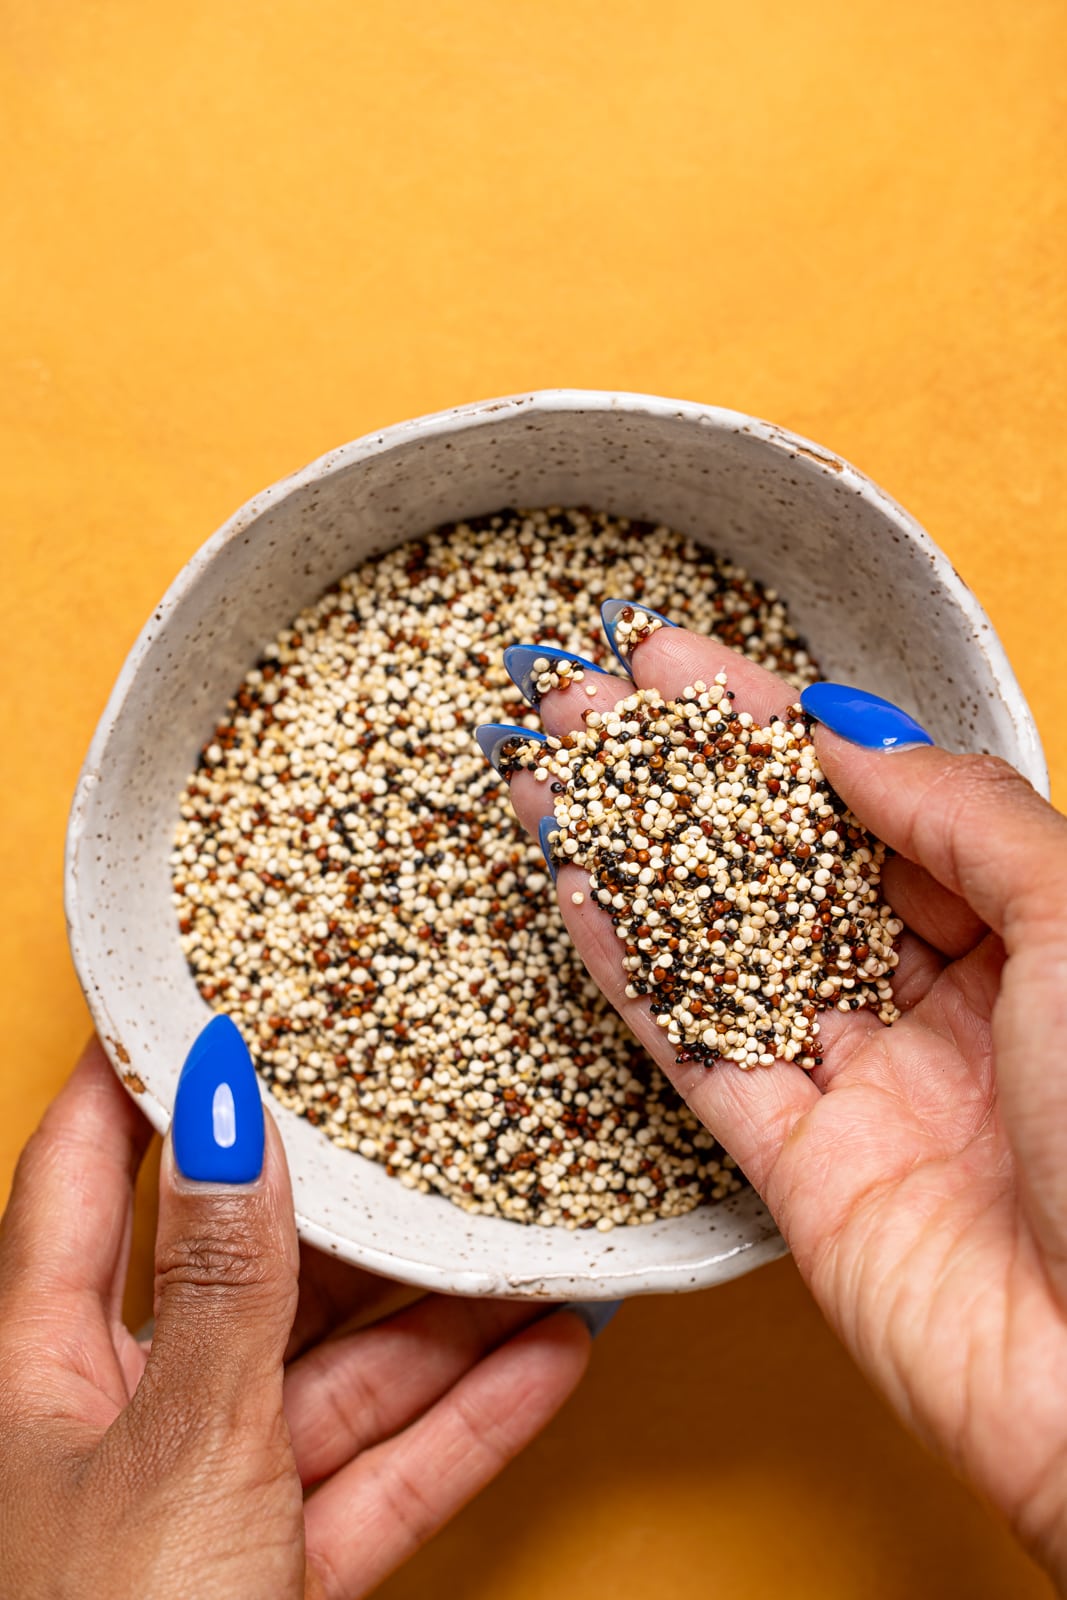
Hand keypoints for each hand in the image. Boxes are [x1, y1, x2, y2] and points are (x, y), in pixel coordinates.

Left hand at [0, 1037, 591, 1598]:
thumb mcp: (176, 1444)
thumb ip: (224, 1279)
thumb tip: (226, 1110)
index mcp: (41, 1360)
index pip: (85, 1172)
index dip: (136, 1076)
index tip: (201, 988)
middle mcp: (125, 1411)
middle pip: (247, 1267)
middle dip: (347, 1203)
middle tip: (420, 1114)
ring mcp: (212, 1493)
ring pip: (340, 1371)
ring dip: (443, 1315)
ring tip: (527, 1232)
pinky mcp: (285, 1568)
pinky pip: (385, 1473)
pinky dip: (468, 1423)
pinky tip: (547, 1356)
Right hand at [503, 616, 1066, 1584]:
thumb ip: (963, 813)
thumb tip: (848, 735)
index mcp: (1026, 931)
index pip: (871, 800)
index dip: (769, 726)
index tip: (681, 664)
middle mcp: (939, 999)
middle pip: (781, 862)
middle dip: (676, 776)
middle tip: (585, 701)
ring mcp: (862, 1082)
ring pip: (723, 945)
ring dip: (628, 856)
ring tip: (546, 772)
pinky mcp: (797, 1169)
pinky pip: (698, 1051)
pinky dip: (630, 974)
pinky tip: (569, 892)